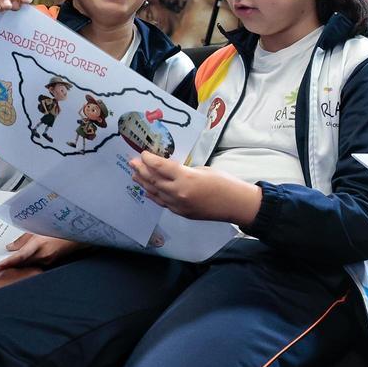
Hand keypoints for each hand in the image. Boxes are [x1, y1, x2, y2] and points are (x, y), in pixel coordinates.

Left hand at [0, 233, 83, 269]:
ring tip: (11, 259)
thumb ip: (24, 239)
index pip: (20, 257)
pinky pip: (36, 263)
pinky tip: (27, 256)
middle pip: (22, 263)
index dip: (8, 262)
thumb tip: (10, 247)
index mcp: (39, 245)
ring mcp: (48, 261)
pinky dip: (29, 260)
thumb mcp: (39, 229)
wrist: (78, 235)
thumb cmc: (60, 228)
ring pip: (28, 264)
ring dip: (20, 262)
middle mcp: (43, 256)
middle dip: (11, 264)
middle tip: (0, 263)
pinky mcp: (51, 262)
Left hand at [129, 153, 261, 224]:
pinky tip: (147, 191)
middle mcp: (178, 192)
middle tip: (132, 162)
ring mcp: (178, 205)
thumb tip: (170, 170)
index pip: (160, 167)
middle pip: (154, 180)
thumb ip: (184, 171)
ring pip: (155, 192)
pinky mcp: (181, 213)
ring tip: (134, 175)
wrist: (235, 205)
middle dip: (141, 170)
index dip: (149, 159)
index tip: (143, 153)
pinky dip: (153, 195)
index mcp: (186, 178)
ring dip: (143, 183)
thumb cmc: (224, 183)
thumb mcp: (203, 170)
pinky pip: (162, 203)